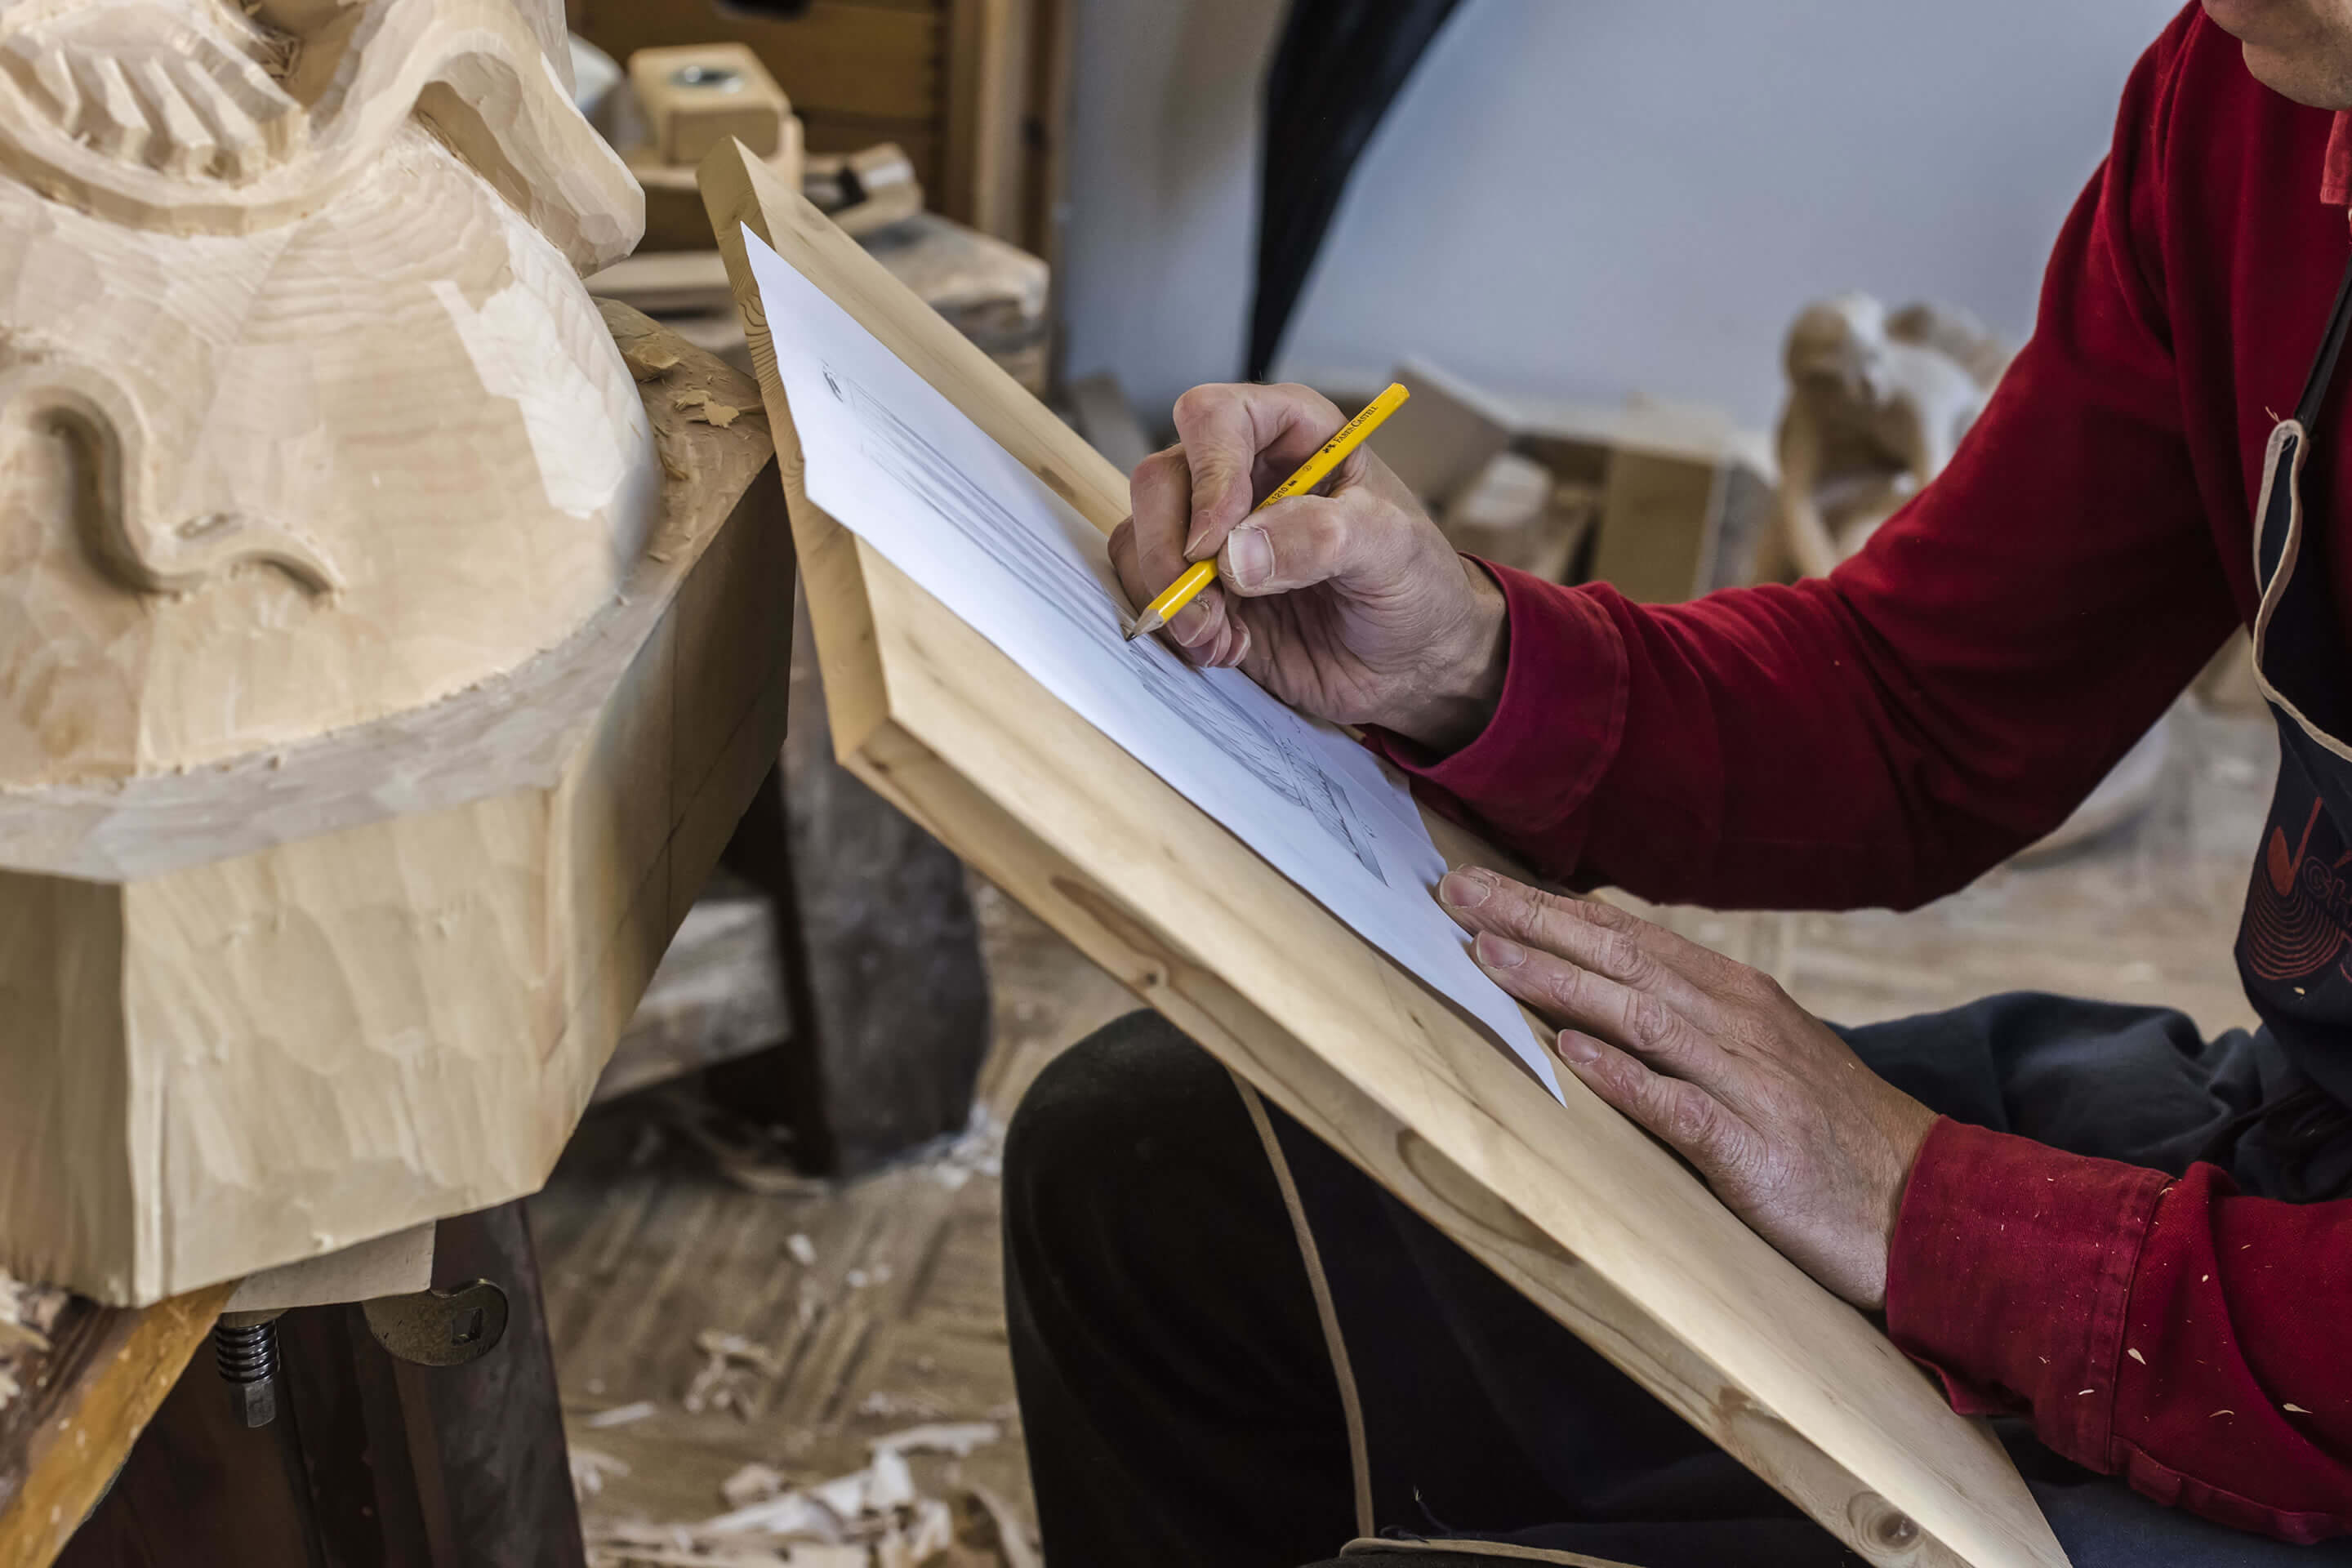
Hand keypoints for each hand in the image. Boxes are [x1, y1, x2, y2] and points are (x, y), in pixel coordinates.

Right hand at [1108, 382, 1508, 751]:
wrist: (1415, 663)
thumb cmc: (1417, 586)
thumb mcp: (1393, 548)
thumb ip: (1322, 537)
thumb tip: (1236, 555)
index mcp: (1291, 433)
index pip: (1213, 418)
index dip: (1206, 474)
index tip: (1217, 541)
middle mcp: (1241, 474)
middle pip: (1159, 481)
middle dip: (1172, 552)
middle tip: (1212, 608)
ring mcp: (1215, 535)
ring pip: (1141, 539)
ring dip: (1171, 598)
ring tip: (1224, 638)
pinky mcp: (1202, 590)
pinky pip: (1150, 593)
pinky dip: (1177, 628)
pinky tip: (1228, 649)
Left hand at [1436, 867, 1937, 1309]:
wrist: (1928, 1205)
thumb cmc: (1828, 1131)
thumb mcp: (1758, 1056)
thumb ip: (1687, 1018)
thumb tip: (1599, 985)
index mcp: (1734, 997)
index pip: (1627, 936)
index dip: (1549, 908)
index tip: (1478, 886)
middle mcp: (1738, 1024)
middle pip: (1620, 959)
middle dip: (1533, 923)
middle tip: (1455, 896)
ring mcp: (1748, 1085)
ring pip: (1640, 1017)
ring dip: (1559, 984)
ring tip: (1489, 959)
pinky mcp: (1754, 1152)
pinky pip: (1679, 1107)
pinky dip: (1623, 1077)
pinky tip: (1570, 1055)